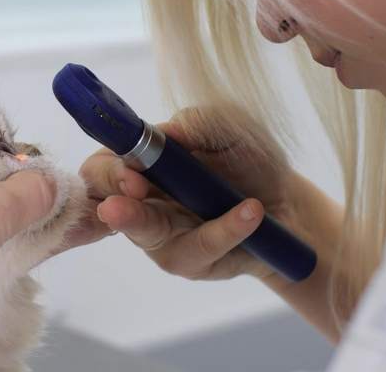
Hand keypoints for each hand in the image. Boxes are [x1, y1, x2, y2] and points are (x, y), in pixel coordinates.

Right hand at [79, 108, 297, 279]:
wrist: (285, 201)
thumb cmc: (247, 160)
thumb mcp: (229, 129)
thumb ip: (197, 123)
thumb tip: (168, 132)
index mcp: (139, 166)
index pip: (100, 169)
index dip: (108, 172)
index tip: (130, 173)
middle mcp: (141, 203)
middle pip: (109, 208)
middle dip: (118, 205)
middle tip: (129, 195)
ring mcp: (161, 237)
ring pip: (149, 235)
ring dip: (161, 223)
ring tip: (170, 207)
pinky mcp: (190, 261)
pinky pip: (201, 248)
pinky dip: (226, 229)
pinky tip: (250, 212)